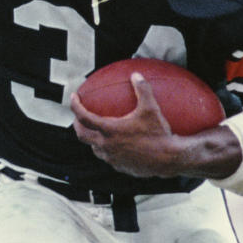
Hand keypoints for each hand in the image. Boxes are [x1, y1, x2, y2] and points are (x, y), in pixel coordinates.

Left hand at [70, 74, 190, 176]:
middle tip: (78, 117)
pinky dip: (106, 149)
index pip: (84, 117)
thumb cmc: (159, 134)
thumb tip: (136, 75)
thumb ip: (143, 90)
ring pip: (94, 148)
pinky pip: (108, 157)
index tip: (74, 97)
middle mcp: (106, 145)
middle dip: (77, 124)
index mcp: (109, 130)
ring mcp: (112, 158)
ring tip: (96, 131)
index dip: (75, 106)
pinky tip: (116, 144)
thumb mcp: (152, 109)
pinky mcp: (119, 166)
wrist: (168, 160)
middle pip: (82, 135)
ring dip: (92, 138)